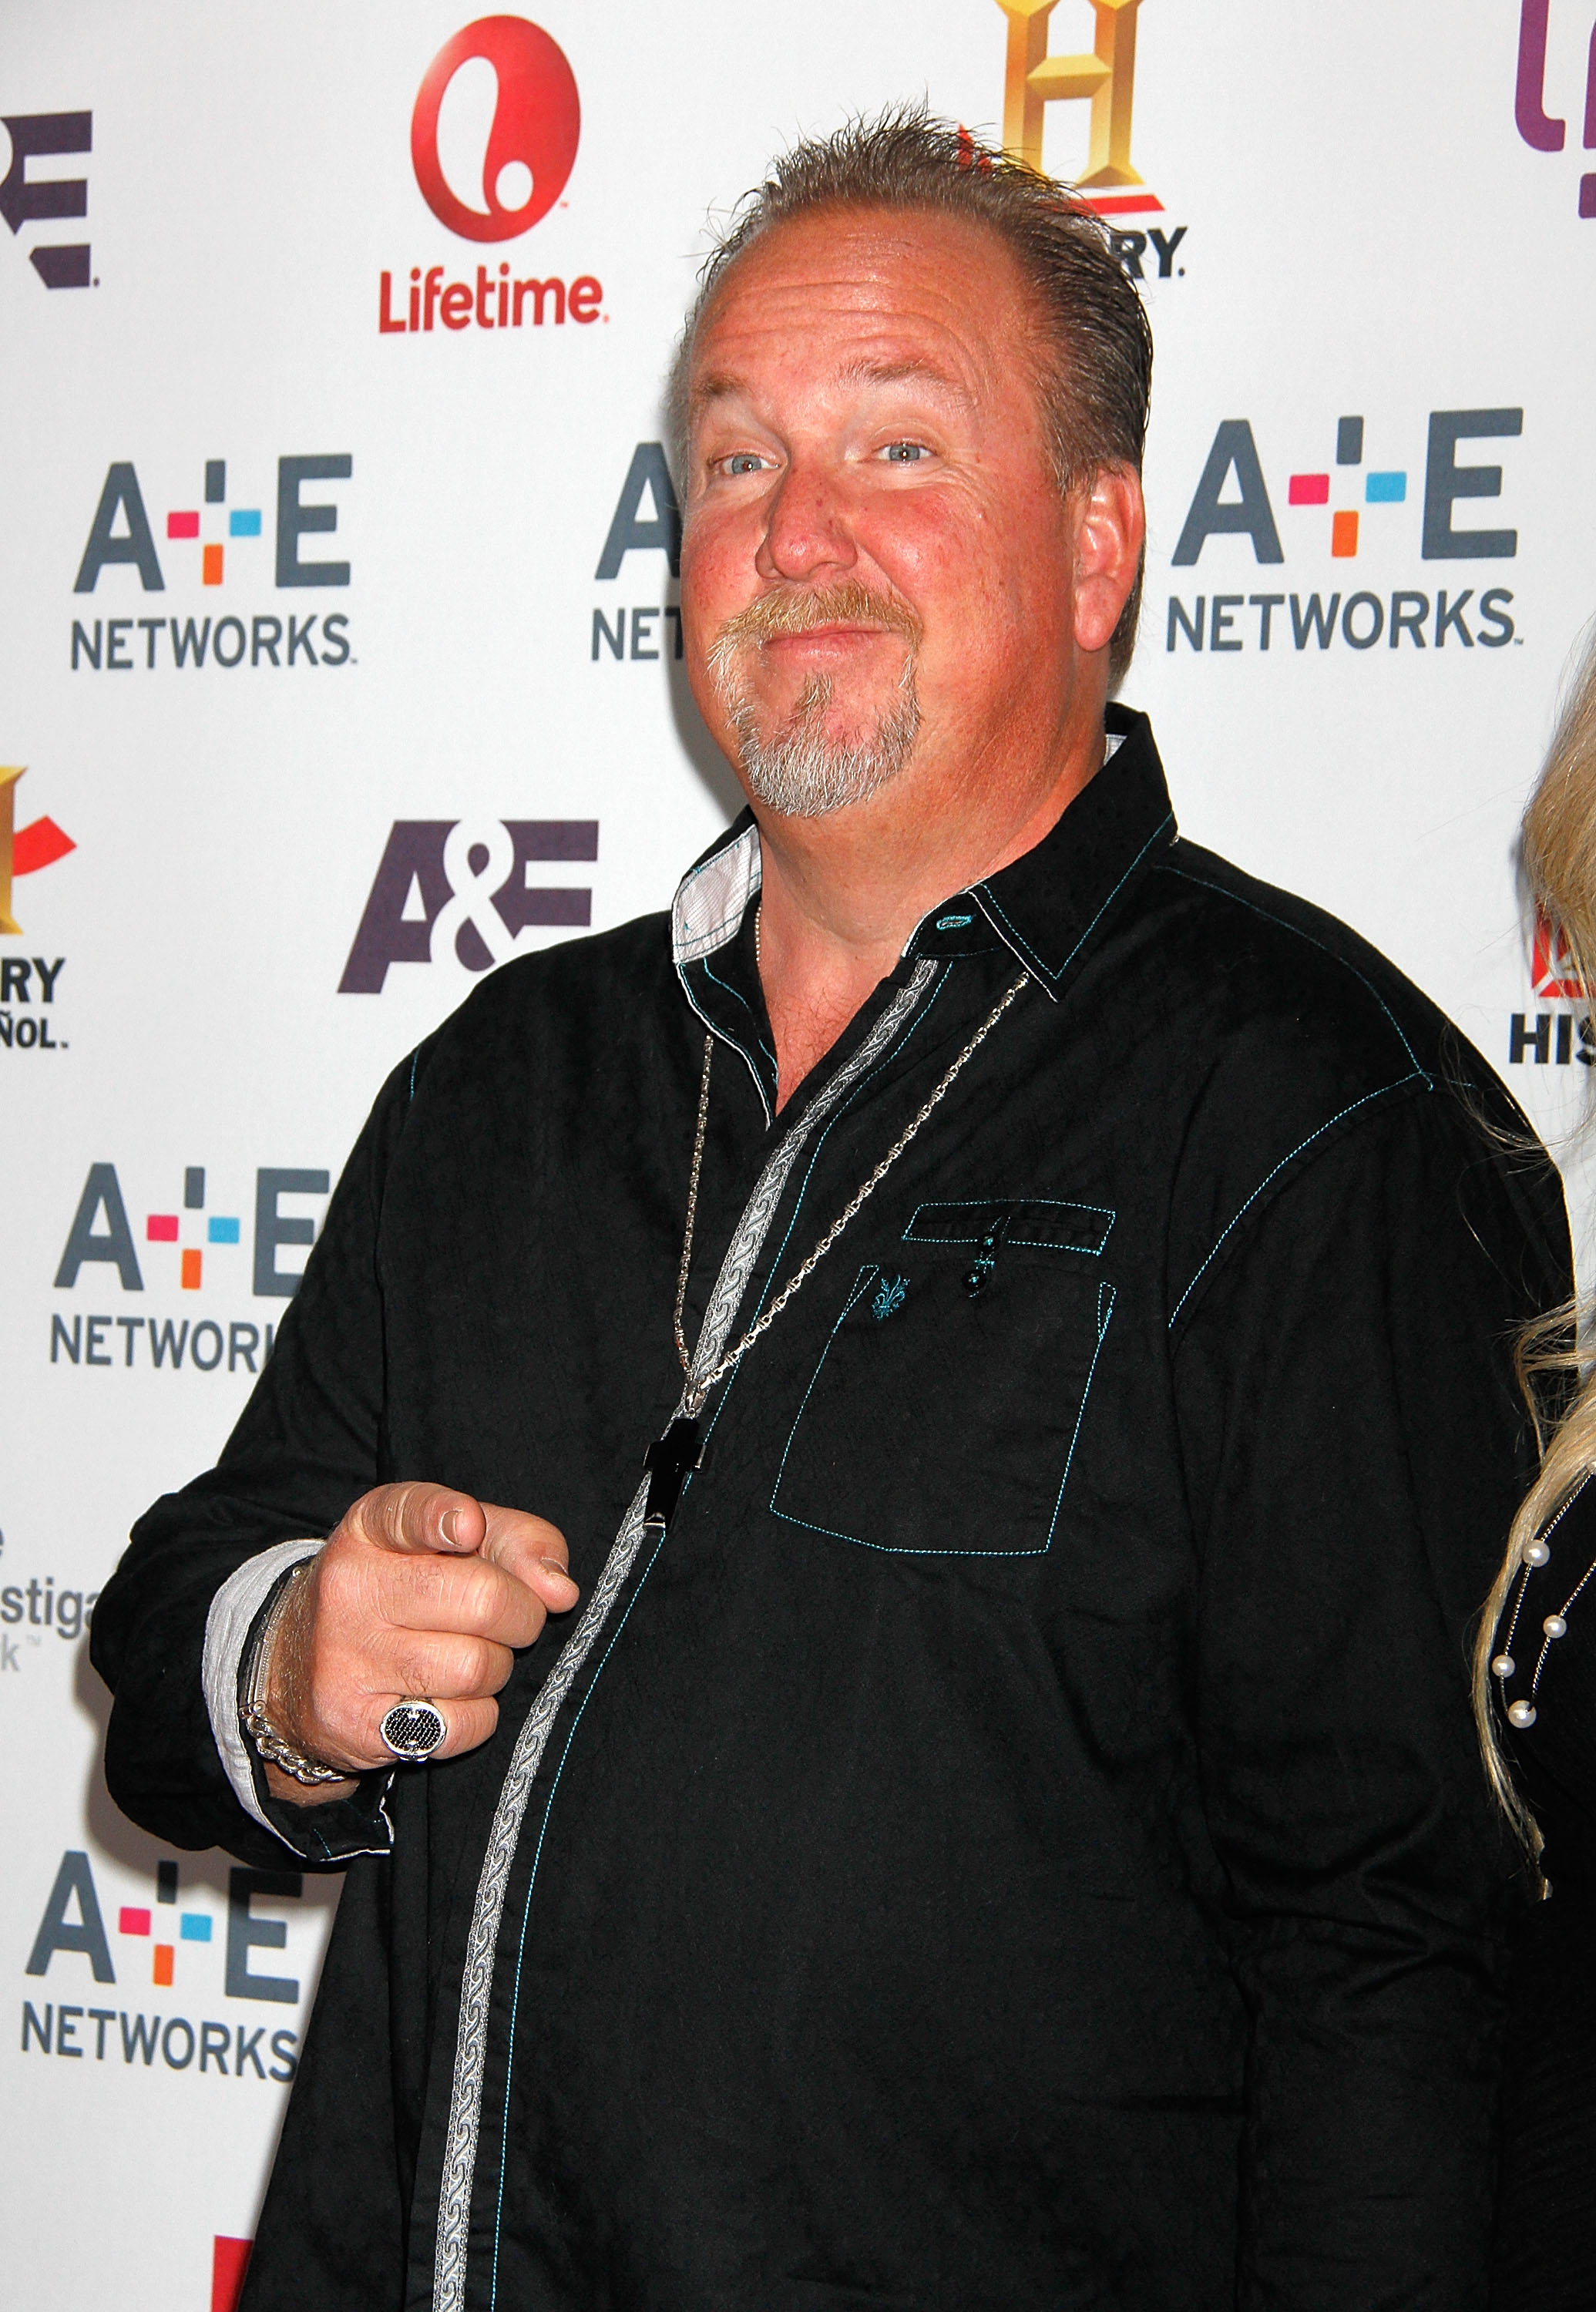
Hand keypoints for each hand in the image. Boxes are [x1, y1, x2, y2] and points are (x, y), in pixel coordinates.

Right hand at [260, 1483, 577, 1804]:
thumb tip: (560, 1590)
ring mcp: (345, 1659)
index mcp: (370, 1529)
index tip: (469, 1529)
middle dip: (520, 1615)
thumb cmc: (402, 1594)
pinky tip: (446, 1699)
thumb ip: (518, 1541)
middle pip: (484, 1600)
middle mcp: (349, 1588)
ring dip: (496, 1667)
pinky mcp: (355, 1725)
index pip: (409, 1512)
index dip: (446, 1518)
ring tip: (466, 1657)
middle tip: (507, 1620)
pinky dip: (476, 1716)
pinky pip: (463, 1724)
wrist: (298, 1672)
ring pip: (479, 1667)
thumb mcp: (451, 1545)